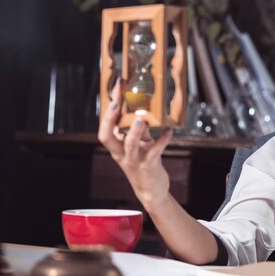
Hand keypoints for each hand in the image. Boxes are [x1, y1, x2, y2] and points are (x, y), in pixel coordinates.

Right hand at [97, 79, 173, 211]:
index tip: (117, 86)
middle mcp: (120, 153)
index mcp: (115, 145)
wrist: (151, 189)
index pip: (105, 125)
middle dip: (109, 120)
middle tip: (116, 103)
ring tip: (141, 118)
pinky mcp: (148, 166)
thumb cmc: (144, 161)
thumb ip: (138, 127)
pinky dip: (162, 140)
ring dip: (135, 132)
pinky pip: (154, 152)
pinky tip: (169, 131)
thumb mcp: (139, 143)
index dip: (108, 107)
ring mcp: (133, 160)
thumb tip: (142, 107)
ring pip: (129, 145)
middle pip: (106, 137)